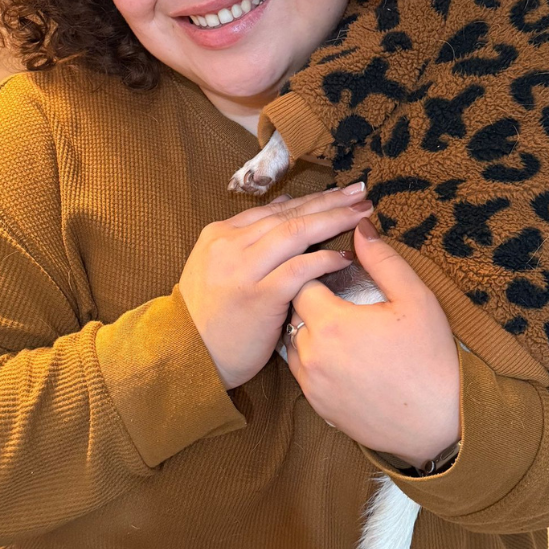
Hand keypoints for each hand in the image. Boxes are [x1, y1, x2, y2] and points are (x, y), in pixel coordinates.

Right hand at [179, 185, 371, 388]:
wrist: (185, 355)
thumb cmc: (210, 316)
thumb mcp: (219, 266)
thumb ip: (250, 236)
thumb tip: (286, 204)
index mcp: (220, 234)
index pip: (276, 209)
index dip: (313, 199)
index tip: (341, 194)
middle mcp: (230, 245)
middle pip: (290, 215)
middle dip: (330, 202)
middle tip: (360, 193)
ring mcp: (243, 270)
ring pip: (296, 233)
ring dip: (333, 221)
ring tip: (362, 215)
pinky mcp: (258, 296)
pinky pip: (299, 269)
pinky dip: (324, 260)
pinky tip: (345, 257)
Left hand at [286, 219, 460, 463]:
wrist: (439, 423)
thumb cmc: (431, 359)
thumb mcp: (416, 299)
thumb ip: (383, 260)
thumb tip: (360, 228)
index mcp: (331, 323)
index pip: (300, 280)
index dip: (315, 268)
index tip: (333, 267)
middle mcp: (311, 354)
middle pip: (292, 312)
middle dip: (309, 298)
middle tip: (336, 293)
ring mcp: (311, 384)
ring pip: (293, 344)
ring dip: (308, 330)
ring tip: (338, 325)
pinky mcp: (317, 407)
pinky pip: (302, 373)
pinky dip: (314, 359)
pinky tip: (341, 356)